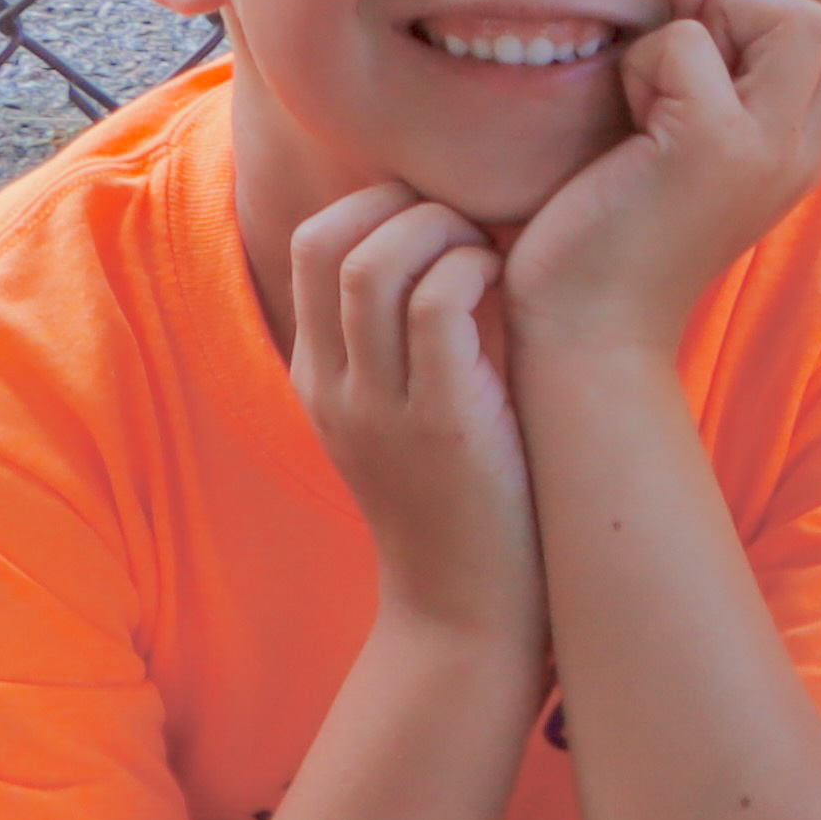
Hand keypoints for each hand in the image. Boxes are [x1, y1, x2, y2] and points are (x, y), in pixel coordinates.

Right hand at [285, 183, 538, 643]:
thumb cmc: (468, 505)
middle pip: (326, 240)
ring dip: (442, 231)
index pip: (311, 244)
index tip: (446, 218)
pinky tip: (510, 285)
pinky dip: (472, 273)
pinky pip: (437, 310)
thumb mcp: (418, 415)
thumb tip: (472, 252)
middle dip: (403, 203)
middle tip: (471, 224)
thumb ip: (421, 343)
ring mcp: (378, 406)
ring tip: (491, 251)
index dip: (378, 205)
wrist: (469, 616)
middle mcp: (334, 384)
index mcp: (321, 374)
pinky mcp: (439, 427)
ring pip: (373, 266)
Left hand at [504, 0, 820, 357]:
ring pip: (796, 15)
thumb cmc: (627, 232)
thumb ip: (748, 94)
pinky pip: (687, 42)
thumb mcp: (713, 154)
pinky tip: (629, 120)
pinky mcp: (711, 147)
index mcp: (812, 147)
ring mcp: (769, 149)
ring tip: (672, 82)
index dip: (815, 1)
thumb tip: (740, 4)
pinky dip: (644, 61)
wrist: (591, 328)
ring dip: (716, 19)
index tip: (737, 39)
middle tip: (714, 43)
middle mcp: (808, 148)